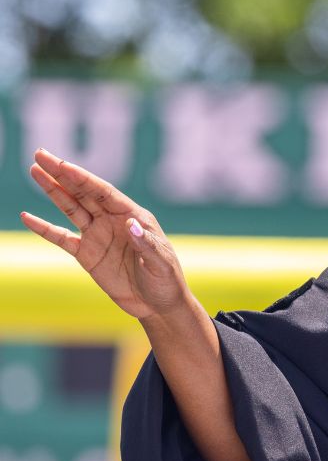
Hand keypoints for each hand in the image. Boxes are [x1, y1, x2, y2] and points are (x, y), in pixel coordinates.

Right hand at [21, 148, 189, 320]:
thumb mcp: (160, 263)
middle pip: (84, 192)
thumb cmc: (166, 281)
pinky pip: (61, 238)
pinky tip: (27, 217)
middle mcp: (114, 221)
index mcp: (133, 216)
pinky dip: (44, 228)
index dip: (82, 178)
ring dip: (53, 190)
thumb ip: (145, 244)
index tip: (62, 164)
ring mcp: (99, 236)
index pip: (104, 192)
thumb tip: (131, 224)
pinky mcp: (87, 255)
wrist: (158, 305)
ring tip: (35, 170)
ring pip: (71, 207)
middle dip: (62, 174)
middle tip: (40, 154)